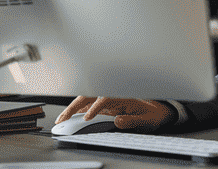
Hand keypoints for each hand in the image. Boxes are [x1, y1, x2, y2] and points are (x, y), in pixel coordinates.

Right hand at [55, 96, 175, 131]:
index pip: (105, 98)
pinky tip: (68, 118)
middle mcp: (113, 96)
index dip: (95, 107)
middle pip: (91, 95)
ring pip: (86, 99)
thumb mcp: (146, 120)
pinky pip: (88, 105)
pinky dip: (76, 110)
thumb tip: (118, 121)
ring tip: (61, 119)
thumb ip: (132, 121)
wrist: (156, 112)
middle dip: (75, 105)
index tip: (88, 117)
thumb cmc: (151, 115)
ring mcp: (108, 100)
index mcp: (124, 97)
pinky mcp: (105, 106)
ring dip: (72, 107)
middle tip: (63, 118)